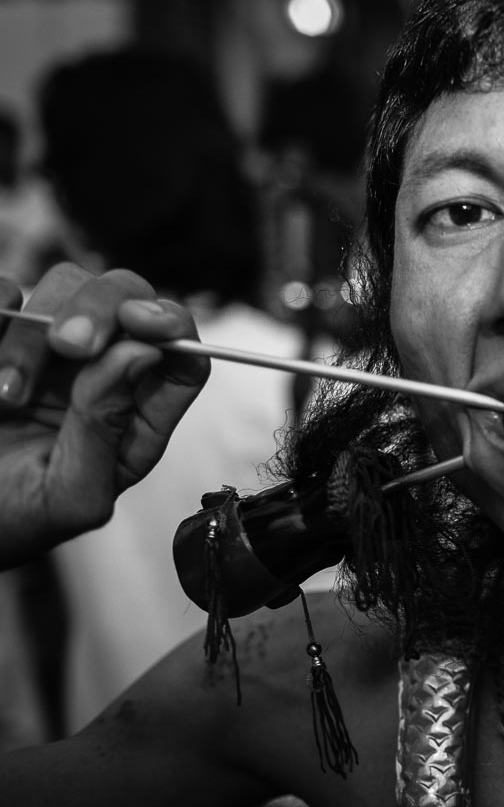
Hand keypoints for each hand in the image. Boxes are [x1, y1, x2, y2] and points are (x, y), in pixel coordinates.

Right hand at [0, 264, 207, 567]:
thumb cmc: (13, 520)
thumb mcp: (69, 496)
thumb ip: (107, 429)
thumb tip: (142, 353)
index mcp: (137, 418)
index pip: (183, 358)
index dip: (172, 326)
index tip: (140, 319)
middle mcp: (101, 374)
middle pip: (130, 300)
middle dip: (102, 308)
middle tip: (68, 344)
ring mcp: (49, 350)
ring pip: (66, 287)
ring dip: (32, 334)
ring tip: (2, 397)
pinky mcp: (1, 335)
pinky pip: (6, 292)